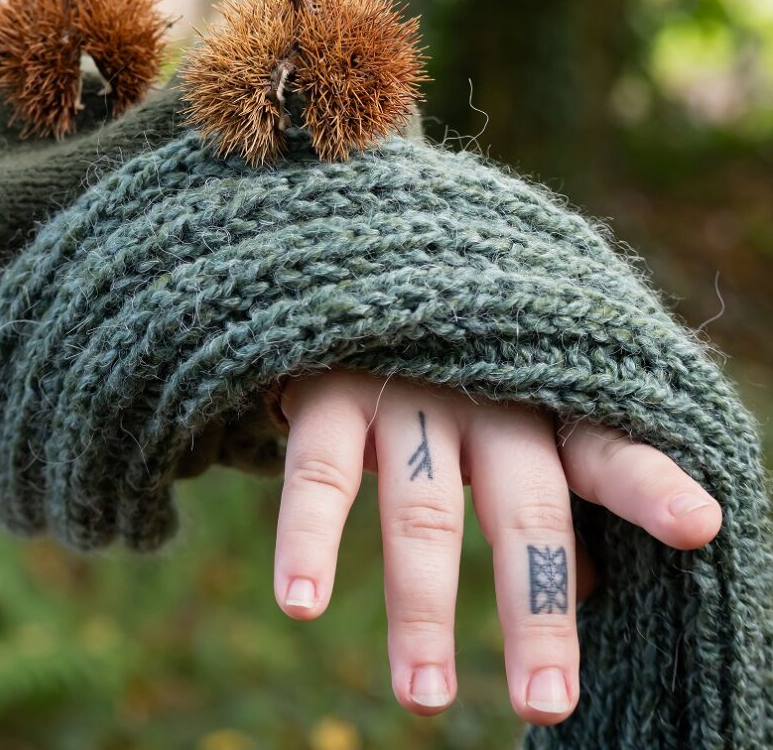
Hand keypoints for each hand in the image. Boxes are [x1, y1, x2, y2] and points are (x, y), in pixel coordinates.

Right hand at [272, 369, 721, 724]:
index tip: (698, 526)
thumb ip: (551, 491)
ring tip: (424, 699)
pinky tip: (300, 605)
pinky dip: (310, 540)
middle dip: (536, 609)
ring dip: (421, 609)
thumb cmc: (453, 378)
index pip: (606, 451)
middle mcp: (486, 397)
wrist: (356, 293)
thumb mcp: (510, 424)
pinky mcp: (332, 392)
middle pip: (524, 508)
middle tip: (546, 704)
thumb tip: (590, 586)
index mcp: (542, 406)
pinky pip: (322, 475)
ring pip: (423, 510)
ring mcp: (407, 392)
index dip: (649, 485)